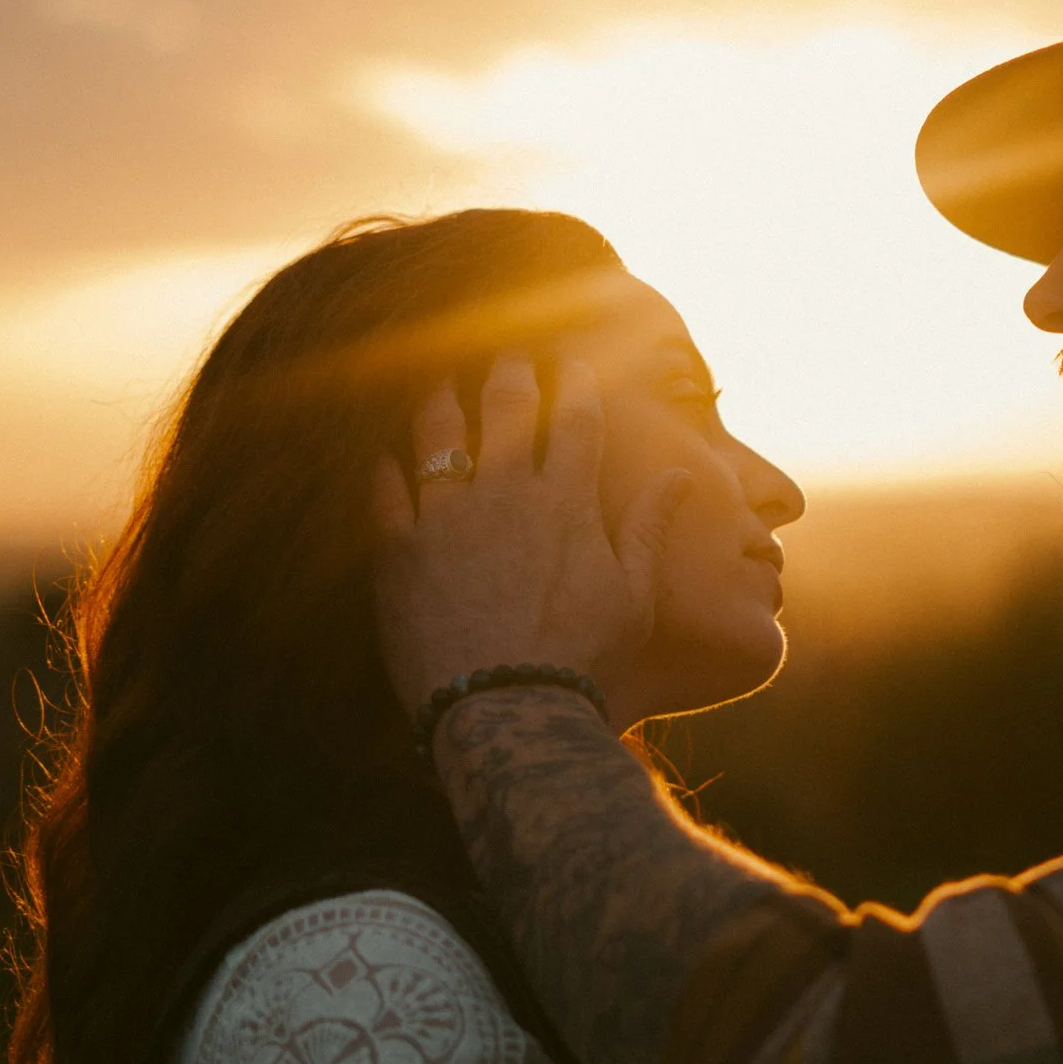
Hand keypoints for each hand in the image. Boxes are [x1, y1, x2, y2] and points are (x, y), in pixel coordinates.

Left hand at [371, 353, 690, 718]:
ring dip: (440, 402)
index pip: (576, 418)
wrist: (507, 707)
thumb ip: (650, 529)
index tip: (571, 360)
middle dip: (509, 372)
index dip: (575, 381)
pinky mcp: (399, 551)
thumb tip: (679, 478)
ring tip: (438, 384)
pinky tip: (383, 457)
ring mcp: (447, 517)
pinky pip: (384, 492)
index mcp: (569, 500)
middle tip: (506, 356)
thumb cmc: (582, 660)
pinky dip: (384, 469)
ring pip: (438, 435)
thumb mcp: (635, 597)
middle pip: (506, 407)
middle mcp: (507, 492)